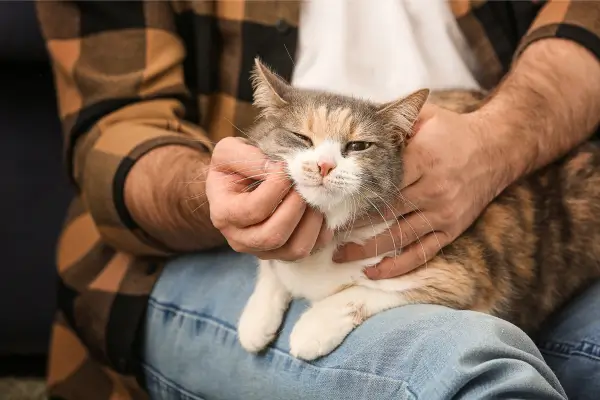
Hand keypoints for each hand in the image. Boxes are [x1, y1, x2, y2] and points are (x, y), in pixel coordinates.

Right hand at [206, 137, 332, 260]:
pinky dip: (321, 231)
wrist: (235, 185)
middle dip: (296, 206)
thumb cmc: (232, 168)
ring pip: (296, 249)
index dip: (276, 187)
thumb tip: (277, 170)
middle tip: (304, 183)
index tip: (286, 166)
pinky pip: (311, 250)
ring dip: (312, 220)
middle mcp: (240, 240)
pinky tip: (318, 208)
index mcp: (223, 214)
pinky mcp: (284, 254)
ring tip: (313, 195)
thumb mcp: (229, 152)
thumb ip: (248, 157)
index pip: (255, 209)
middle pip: (274, 235)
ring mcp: (263, 251)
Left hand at [333, 104, 508, 278]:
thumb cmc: (453, 131)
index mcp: (422, 161)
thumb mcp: (425, 117)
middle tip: (325, 232)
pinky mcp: (451, 230)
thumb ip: (394, 122)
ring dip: (368, 249)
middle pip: (384, 213)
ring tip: (341, 255)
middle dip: (352, 225)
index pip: (381, 183)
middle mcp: (432, 190)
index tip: (330, 203)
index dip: (353, 195)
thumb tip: (358, 122)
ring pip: (399, 237)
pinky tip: (374, 272)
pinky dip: (398, 266)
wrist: (497, 148)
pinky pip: (422, 253)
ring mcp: (442, 213)